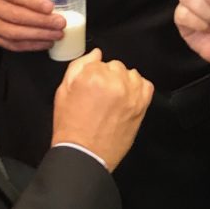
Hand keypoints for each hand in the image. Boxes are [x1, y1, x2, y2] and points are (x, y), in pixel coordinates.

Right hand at [0, 0, 65, 50]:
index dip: (32, 2)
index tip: (51, 7)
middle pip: (15, 15)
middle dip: (41, 22)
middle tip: (61, 24)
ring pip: (13, 33)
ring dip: (38, 36)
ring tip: (57, 35)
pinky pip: (12, 45)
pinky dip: (31, 45)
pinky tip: (46, 43)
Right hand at [52, 49, 152, 170]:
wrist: (84, 155)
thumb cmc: (70, 126)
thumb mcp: (63, 92)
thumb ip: (78, 66)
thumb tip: (95, 53)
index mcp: (93, 75)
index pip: (97, 61)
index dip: (91, 74)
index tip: (88, 87)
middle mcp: (115, 82)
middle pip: (115, 66)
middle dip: (108, 77)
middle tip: (99, 95)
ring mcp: (131, 94)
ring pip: (131, 74)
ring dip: (123, 82)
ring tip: (112, 99)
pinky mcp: (142, 106)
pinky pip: (146, 86)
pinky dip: (138, 89)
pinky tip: (126, 99)